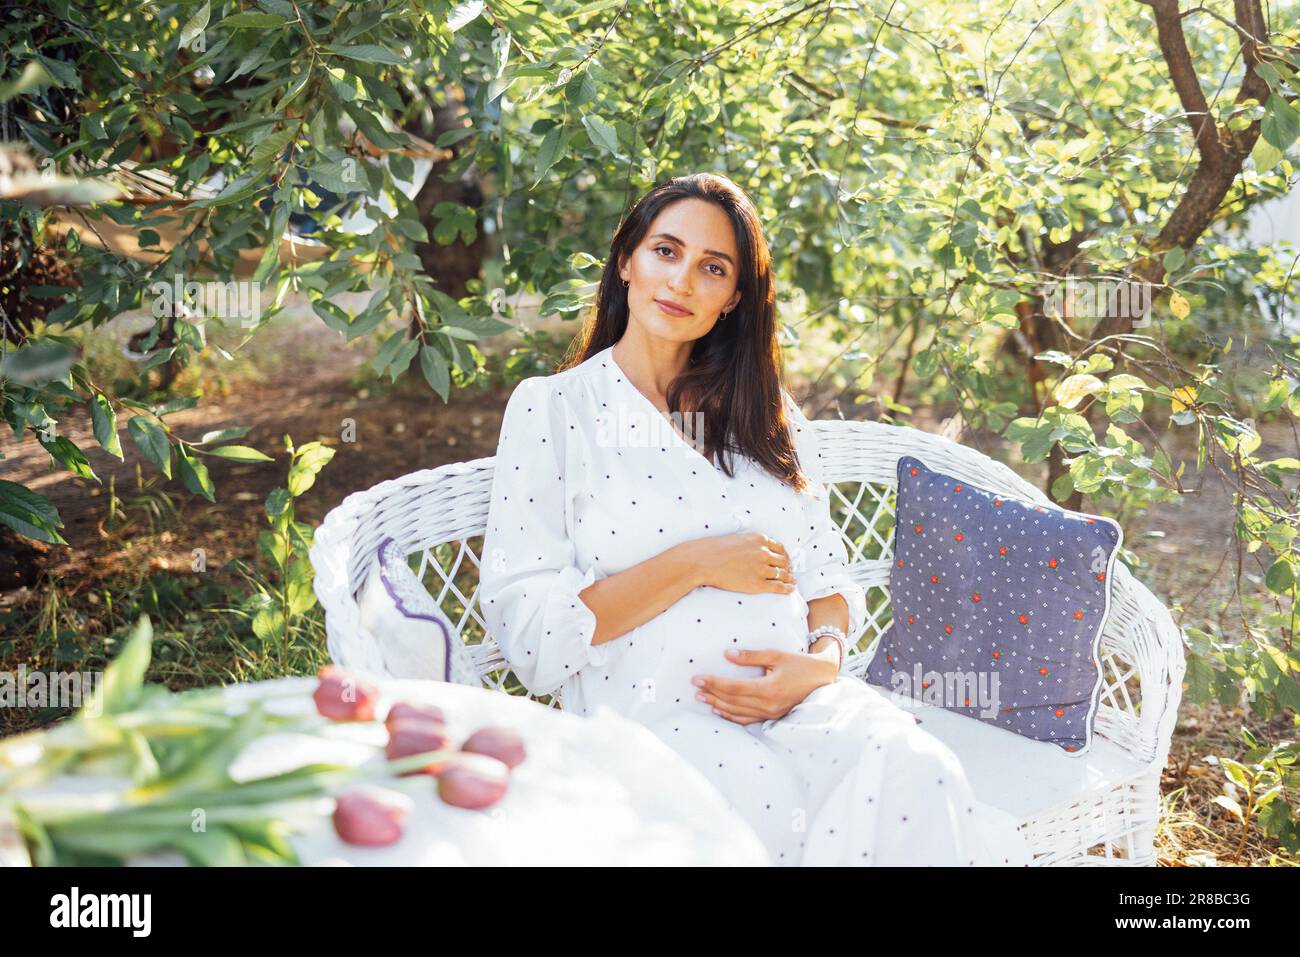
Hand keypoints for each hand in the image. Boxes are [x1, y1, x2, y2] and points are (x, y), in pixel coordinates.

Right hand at [684, 532, 796, 594]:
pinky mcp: (757, 584)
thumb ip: (751, 543)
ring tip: (792, 581)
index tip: (786, 560)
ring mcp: (761, 569)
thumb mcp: (737, 538)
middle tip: (790, 572)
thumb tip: (757, 549)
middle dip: (788, 567)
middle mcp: (763, 552)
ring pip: (782, 574)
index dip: (785, 556)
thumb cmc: (714, 549)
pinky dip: (787, 588)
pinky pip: (778, 587)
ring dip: (789, 578)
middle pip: (783, 561)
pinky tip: (791, 589)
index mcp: (759, 539)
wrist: (703, 561)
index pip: (780, 548)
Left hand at [692, 648, 836, 724]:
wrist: (822, 679)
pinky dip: (731, 716)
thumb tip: (728, 654)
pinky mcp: (772, 717)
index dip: (714, 683)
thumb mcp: (776, 655)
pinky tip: (720, 711)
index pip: (734, 688)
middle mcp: (769, 705)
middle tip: (695, 686)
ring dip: (718, 706)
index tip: (698, 678)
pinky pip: (747, 720)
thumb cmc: (800, 663)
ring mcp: (771, 714)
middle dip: (712, 693)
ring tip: (702, 698)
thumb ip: (752, 656)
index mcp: (769, 689)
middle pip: (733, 701)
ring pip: (738, 713)